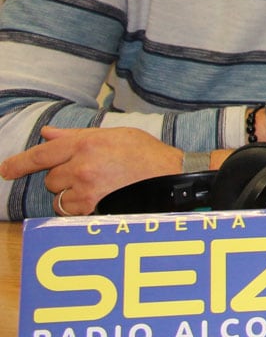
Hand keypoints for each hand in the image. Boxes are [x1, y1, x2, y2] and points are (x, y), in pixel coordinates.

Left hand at [0, 127, 182, 215]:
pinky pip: (70, 211)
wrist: (170, 178)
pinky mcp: (91, 208)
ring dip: (70, 195)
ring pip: (59, 197)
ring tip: (98, 188)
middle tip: (90, 174)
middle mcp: (82, 166)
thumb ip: (76, 136)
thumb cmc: (146, 155)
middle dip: (64, 178)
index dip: (20, 163)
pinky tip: (100, 199)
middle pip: (51, 178)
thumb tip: (48, 134)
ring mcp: (85, 189)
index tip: (6, 170)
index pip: (42, 154)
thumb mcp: (114, 135)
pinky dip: (79, 207)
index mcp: (86, 143)